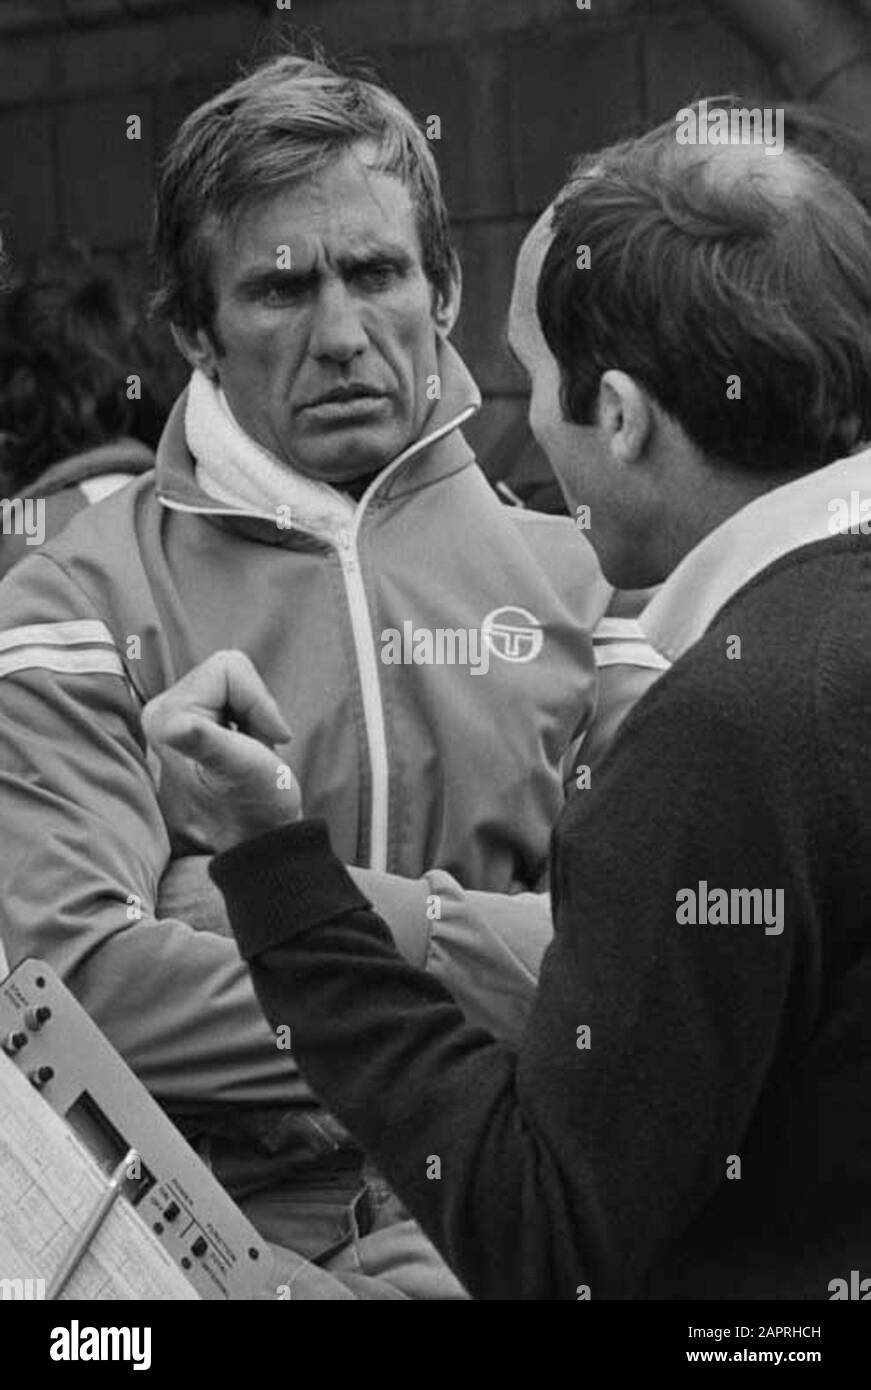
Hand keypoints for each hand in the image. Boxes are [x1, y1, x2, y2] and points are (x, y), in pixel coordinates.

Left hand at [142, 650, 301, 852]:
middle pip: (230, 670)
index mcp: (166, 718)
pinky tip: (246, 748)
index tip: (263, 741)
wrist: (258, 833)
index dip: (258, 701)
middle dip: (255, 708)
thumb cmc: (255, 805)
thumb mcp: (240, 769)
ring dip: (256, 715)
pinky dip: (253, 719)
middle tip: (254, 748)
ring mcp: (176, 716)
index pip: (229, 667)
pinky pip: (235, 694)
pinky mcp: (191, 720)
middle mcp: (163, 712)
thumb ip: (209, 744)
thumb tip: (179, 727)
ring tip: (251, 750)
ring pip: (236, 681)